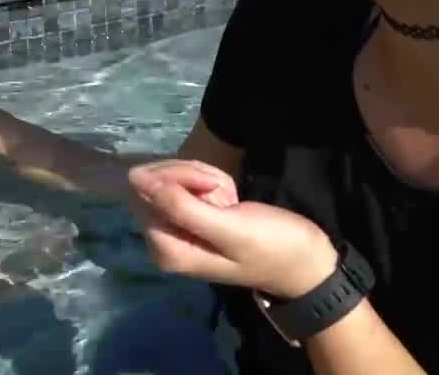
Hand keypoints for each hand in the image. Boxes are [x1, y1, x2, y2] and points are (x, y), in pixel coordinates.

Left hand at [128, 160, 337, 298]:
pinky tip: (229, 200)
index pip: (144, 188)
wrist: (304, 261)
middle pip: (153, 181)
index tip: (211, 187)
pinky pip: (185, 183)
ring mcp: (174, 227)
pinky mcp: (188, 217)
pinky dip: (208, 182)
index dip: (177, 177)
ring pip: (170, 177)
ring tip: (230, 200)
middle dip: (191, 177)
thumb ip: (179, 206)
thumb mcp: (227, 227)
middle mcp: (161, 239)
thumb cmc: (271, 246)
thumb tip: (134, 178)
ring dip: (203, 178)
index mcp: (165, 248)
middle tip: (224, 193)